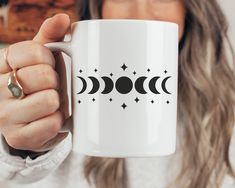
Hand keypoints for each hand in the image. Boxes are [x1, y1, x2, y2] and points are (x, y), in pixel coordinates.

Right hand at [0, 14, 70, 152]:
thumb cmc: (39, 84)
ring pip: (49, 100)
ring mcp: (6, 115)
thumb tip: (62, 19)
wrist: (31, 119)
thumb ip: (50, 37)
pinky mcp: (18, 137)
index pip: (35, 52)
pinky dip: (57, 121)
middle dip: (55, 81)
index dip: (50, 59)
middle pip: (44, 76)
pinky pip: (51, 124)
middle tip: (51, 87)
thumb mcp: (41, 59)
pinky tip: (49, 119)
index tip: (47, 66)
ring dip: (57, 102)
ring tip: (50, 103)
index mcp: (4, 64)